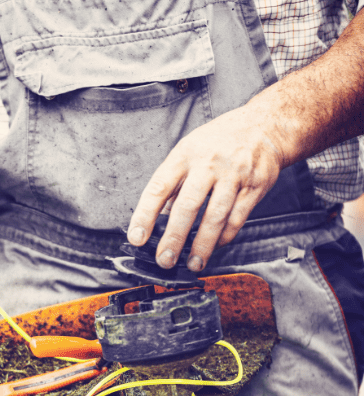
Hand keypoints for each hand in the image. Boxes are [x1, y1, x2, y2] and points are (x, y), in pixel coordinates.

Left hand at [127, 104, 284, 271]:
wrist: (265, 125)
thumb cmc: (218, 141)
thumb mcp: (188, 151)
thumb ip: (173, 182)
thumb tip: (158, 216)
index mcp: (184, 154)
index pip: (159, 187)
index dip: (145, 214)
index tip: (136, 237)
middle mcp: (208, 163)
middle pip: (188, 205)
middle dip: (174, 237)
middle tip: (164, 260)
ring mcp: (234, 175)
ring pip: (215, 216)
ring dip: (202, 245)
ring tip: (192, 264)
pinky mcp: (255, 186)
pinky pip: (237, 218)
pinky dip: (224, 237)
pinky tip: (214, 248)